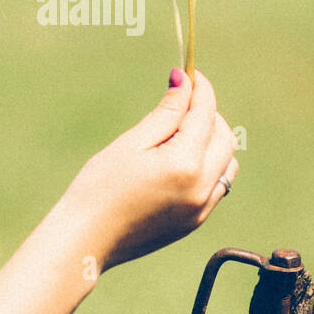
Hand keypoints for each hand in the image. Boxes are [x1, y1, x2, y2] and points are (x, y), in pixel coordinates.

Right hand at [50, 68, 237, 273]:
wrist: (86, 240)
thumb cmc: (99, 188)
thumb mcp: (132, 143)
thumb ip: (166, 113)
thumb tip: (186, 81)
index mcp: (185, 165)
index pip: (205, 115)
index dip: (200, 89)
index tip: (191, 73)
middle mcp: (202, 188)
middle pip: (224, 137)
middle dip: (209, 114)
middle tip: (182, 102)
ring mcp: (201, 209)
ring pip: (227, 163)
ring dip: (213, 141)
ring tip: (180, 133)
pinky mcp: (195, 222)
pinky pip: (217, 185)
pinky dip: (209, 166)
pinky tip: (179, 161)